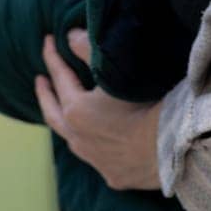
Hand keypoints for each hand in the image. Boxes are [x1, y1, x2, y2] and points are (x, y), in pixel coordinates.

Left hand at [36, 30, 162, 190]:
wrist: (170, 147)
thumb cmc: (145, 103)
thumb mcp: (116, 71)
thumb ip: (90, 50)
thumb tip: (70, 35)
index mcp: (76, 111)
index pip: (60, 77)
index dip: (52, 57)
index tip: (47, 41)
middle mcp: (78, 138)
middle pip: (53, 113)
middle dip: (45, 94)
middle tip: (39, 80)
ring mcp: (95, 160)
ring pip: (72, 140)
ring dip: (65, 122)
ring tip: (64, 112)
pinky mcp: (114, 175)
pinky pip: (97, 158)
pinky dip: (93, 145)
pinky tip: (98, 142)